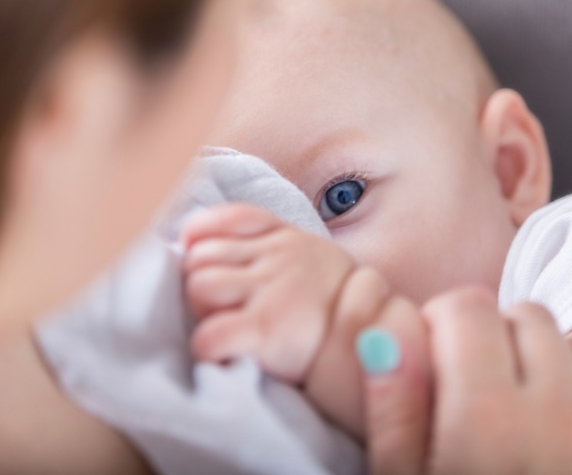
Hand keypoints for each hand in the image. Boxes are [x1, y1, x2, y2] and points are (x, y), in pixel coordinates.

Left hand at [181, 203, 354, 382]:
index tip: (198, 253)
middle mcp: (278, 257)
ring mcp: (272, 291)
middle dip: (200, 281)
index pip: (229, 218)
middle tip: (221, 306)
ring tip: (225, 325)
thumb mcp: (312, 258)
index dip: (202, 235)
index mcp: (287, 237)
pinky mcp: (267, 329)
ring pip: (200, 286)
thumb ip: (270, 245)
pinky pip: (210, 335)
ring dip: (201, 312)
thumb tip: (206, 242)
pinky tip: (224, 354)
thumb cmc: (333, 309)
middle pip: (202, 255)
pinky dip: (207, 348)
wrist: (374, 344)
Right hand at [360, 287, 571, 474]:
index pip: (468, 311)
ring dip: (556, 354)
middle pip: (527, 319)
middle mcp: (557, 415)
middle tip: (475, 378)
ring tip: (530, 390)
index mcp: (485, 418)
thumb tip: (384, 335)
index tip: (435, 351)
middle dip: (494, 334)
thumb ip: (395, 413)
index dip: (443, 322)